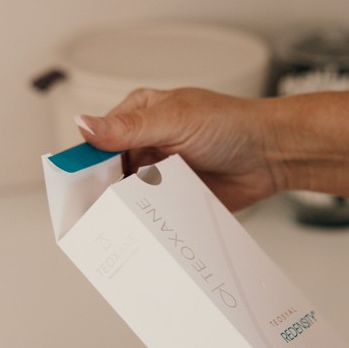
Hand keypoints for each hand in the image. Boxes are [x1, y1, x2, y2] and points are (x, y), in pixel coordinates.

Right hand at [77, 87, 283, 210]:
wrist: (273, 154)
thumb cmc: (232, 124)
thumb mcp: (176, 120)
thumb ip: (130, 127)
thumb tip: (84, 124)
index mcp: (138, 117)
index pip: (97, 142)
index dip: (84, 165)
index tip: (75, 189)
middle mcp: (145, 145)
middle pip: (108, 175)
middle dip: (104, 194)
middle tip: (97, 214)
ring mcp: (160, 174)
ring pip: (129, 198)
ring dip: (127, 210)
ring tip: (120, 224)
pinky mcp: (175, 199)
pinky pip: (153, 214)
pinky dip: (148, 222)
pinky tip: (143, 230)